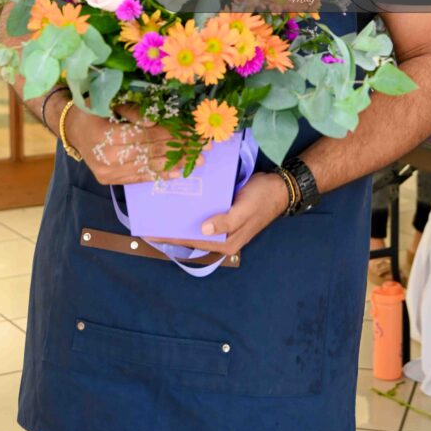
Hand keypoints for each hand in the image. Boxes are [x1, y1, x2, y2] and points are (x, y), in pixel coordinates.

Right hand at [65, 103, 198, 185]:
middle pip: (150, 151)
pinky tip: (177, 173)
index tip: (192, 131)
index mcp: (105, 135)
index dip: (171, 133)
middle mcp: (106, 158)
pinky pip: (138, 178)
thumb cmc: (91, 109)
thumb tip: (155, 119)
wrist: (71, 128)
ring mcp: (108, 172)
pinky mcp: (110, 180)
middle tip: (204, 146)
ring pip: (148, 167)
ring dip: (175, 163)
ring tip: (198, 160)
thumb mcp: (109, 102)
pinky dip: (159, 174)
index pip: (146, 135)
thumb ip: (132, 111)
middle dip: (179, 148)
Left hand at [159, 172, 288, 256]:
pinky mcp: (224, 213)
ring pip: (195, 225)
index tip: (150, 232)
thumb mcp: (245, 209)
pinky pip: (203, 214)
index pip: (191, 241)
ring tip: (159, 209)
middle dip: (171, 228)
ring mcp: (223, 225)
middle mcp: (222, 237)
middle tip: (150, 218)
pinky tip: (179, 199)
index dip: (170, 237)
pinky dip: (191, 209)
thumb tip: (203, 230)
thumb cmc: (263, 198)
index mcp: (226, 243)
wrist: (280, 187)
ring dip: (180, 218)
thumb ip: (226, 222)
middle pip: (191, 235)